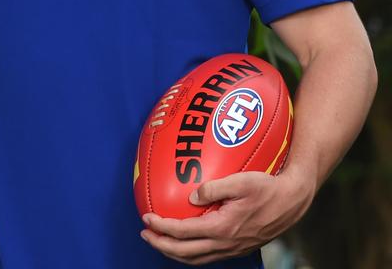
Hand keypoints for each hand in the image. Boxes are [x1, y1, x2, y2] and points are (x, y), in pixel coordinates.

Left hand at [140, 170, 313, 263]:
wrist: (294, 200)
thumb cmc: (267, 187)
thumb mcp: (240, 181)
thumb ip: (213, 188)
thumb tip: (191, 196)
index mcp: (224, 227)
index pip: (184, 232)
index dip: (162, 227)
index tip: (146, 218)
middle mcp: (227, 243)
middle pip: (186, 252)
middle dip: (161, 244)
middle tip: (145, 233)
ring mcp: (234, 248)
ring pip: (197, 259)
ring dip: (174, 252)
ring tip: (159, 241)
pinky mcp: (240, 248)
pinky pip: (209, 256)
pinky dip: (191, 253)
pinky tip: (185, 242)